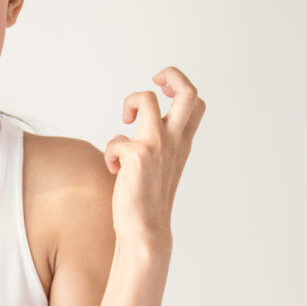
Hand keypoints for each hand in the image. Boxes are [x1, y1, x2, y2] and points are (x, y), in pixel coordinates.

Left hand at [104, 66, 205, 251]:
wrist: (145, 231)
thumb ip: (156, 146)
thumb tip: (135, 130)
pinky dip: (110, 153)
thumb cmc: (147, 200)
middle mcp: (174, 141)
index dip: (179, 87)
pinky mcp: (137, 155)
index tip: (162, 93)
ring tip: (125, 123)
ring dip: (130, 102)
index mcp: (182, 143)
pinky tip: (114, 170)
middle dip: (171, 74)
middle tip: (154, 83)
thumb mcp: (160, 167)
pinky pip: (115, 139)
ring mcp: (157, 145)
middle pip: (188, 91)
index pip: (196, 102)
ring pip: (146, 98)